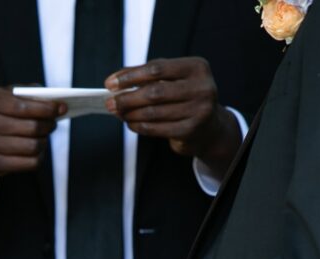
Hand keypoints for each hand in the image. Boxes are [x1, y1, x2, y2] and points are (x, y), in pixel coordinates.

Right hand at [0, 87, 66, 210]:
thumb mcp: (2, 99)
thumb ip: (24, 93)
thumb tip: (52, 99)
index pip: (23, 105)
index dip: (46, 108)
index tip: (60, 108)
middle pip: (31, 127)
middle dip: (48, 125)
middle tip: (53, 124)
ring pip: (32, 146)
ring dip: (44, 142)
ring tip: (43, 138)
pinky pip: (28, 163)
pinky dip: (38, 157)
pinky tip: (36, 152)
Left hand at [105, 58, 240, 175]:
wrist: (210, 127)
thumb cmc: (185, 97)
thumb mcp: (174, 79)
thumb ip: (149, 75)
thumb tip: (115, 81)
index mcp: (196, 67)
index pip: (157, 68)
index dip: (130, 76)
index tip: (110, 83)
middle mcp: (202, 88)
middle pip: (154, 92)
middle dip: (127, 98)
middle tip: (110, 103)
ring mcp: (199, 110)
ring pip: (154, 112)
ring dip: (131, 114)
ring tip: (118, 113)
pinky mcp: (191, 130)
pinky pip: (157, 128)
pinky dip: (139, 126)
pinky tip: (130, 123)